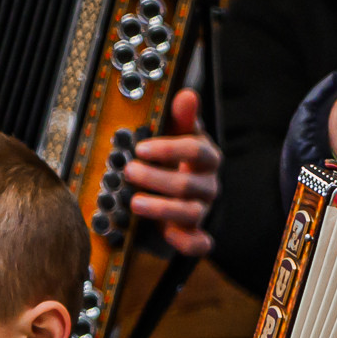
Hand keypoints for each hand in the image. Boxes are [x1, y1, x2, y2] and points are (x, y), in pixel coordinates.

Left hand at [124, 87, 220, 257]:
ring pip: (189, 212)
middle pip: (188, 184)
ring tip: (135, 203)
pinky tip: (168, 236)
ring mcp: (202, 209)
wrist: (180, 187)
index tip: (141, 148)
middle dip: (156, 179)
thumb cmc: (176, 157)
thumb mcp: (178, 133)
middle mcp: (208, 184)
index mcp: (206, 157)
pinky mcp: (195, 232)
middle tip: (129, 171)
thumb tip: (187, 94)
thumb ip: (183, 116)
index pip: (196, 151)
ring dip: (161, 209)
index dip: (169, 150)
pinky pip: (199, 243)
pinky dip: (187, 243)